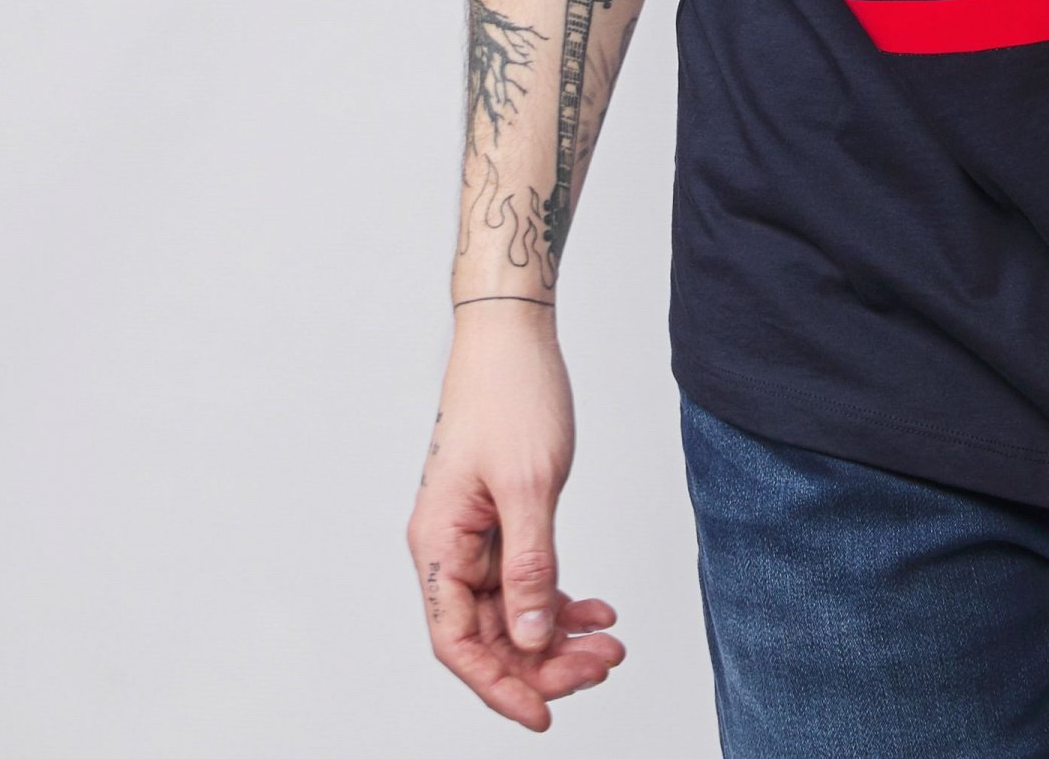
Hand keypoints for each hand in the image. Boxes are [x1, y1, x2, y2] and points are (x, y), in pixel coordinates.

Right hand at [407, 301, 624, 728]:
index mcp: (439, 543)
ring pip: (513, 611)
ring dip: (558, 634)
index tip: (544, 714)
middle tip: (602, 664)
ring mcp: (476, 534)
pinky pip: (526, 579)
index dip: (498, 685)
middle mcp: (450, 546)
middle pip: (489, 634)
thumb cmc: (511, 395)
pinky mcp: (503, 518)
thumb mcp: (529, 484)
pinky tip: (598, 608)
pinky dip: (561, 597)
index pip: (457, 642)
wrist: (514, 335)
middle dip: (544, 661)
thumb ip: (530, 565)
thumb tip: (532, 637)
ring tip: (609, 643)